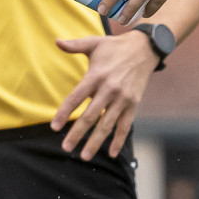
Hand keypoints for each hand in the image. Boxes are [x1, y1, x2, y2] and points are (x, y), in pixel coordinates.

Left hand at [51, 31, 159, 159]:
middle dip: (77, 133)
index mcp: (96, 76)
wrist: (144, 49)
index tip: (54, 127)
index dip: (64, 113)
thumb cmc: (115, 47)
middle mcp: (109, 89)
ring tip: (84, 156)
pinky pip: (125, 126)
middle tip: (66, 147)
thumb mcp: (94, 43)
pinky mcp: (133, 104)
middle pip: (90, 116)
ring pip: (107, 125)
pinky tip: (111, 153)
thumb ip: (74, 45)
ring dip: (95, 142)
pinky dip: (118, 140)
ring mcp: (122, 99)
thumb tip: (56, 41)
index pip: (76, 98)